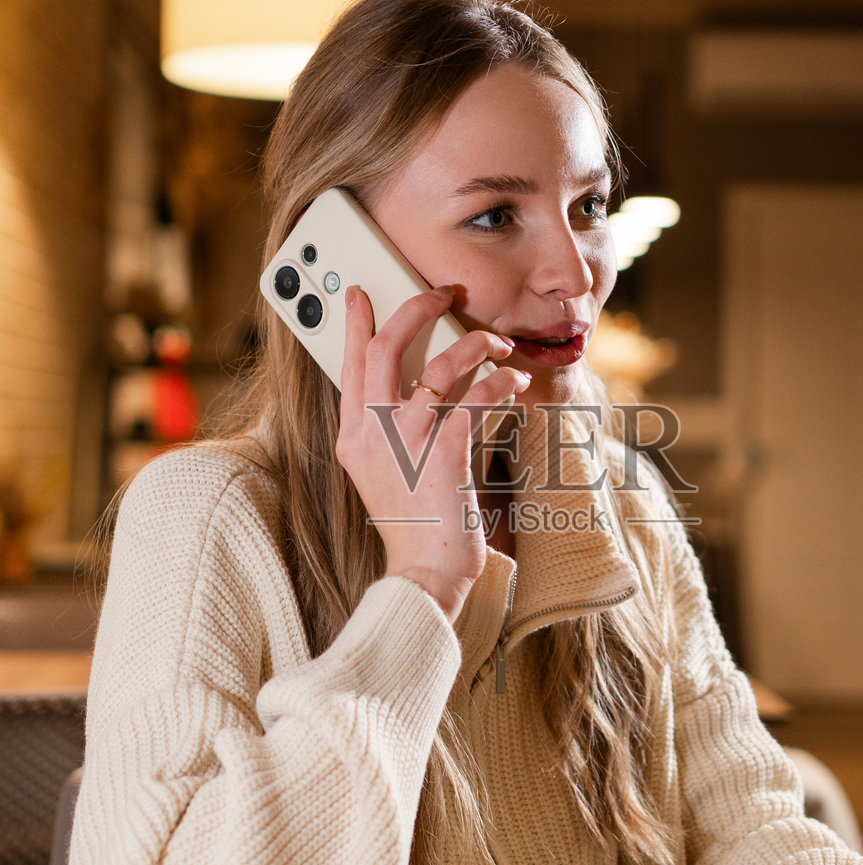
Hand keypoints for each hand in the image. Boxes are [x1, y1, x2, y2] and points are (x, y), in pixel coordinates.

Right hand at [335, 284, 530, 622]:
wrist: (425, 572)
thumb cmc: (414, 524)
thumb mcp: (382, 473)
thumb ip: (386, 431)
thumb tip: (416, 385)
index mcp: (352, 436)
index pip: (348, 364)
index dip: (357, 324)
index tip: (362, 292)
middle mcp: (372, 434)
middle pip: (386, 348)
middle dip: (417, 308)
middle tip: (444, 293)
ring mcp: (407, 443)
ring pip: (440, 367)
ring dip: (475, 345)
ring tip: (497, 344)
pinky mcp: (444, 455)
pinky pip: (475, 399)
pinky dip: (499, 382)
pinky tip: (512, 380)